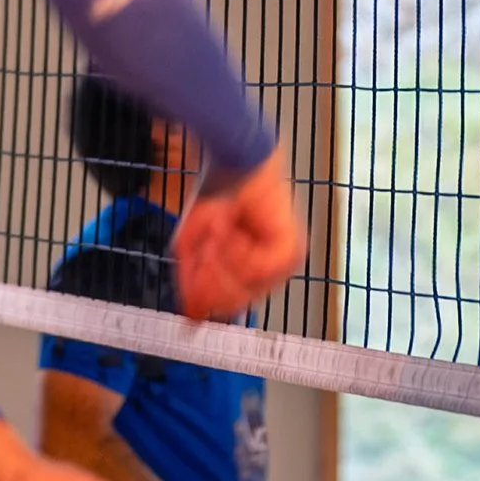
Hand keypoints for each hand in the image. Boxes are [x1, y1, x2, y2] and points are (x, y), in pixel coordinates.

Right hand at [173, 151, 306, 321]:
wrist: (234, 163)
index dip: (206, 297)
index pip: (229, 303)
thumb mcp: (192, 246)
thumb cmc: (216, 196)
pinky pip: (255, 270)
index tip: (192, 285)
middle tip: (206, 246)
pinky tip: (233, 229)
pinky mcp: (289, 250)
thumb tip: (190, 317)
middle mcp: (271, 270)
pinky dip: (236, 251)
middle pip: (234, 300)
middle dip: (211, 275)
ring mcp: (283, 262)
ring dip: (221, 258)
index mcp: (252, 270)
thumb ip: (192, 283)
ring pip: (243, 287)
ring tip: (220, 228)